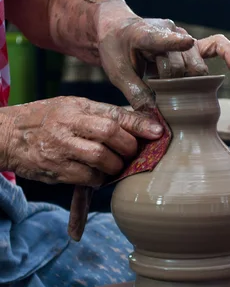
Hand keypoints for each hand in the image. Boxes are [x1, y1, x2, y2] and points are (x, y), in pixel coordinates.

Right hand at [2, 96, 161, 185]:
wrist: (6, 135)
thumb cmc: (46, 119)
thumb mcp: (71, 107)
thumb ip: (100, 114)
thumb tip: (138, 122)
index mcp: (76, 107)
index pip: (113, 114)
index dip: (139, 124)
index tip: (158, 132)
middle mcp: (68, 125)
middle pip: (111, 135)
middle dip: (128, 147)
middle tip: (132, 153)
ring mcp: (61, 148)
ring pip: (102, 159)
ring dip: (116, 166)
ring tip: (115, 165)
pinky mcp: (57, 170)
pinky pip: (89, 178)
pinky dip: (99, 180)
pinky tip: (97, 176)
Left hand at [94, 3, 229, 109]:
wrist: (118, 28)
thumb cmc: (115, 48)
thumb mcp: (117, 72)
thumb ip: (134, 92)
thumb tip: (154, 116)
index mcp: (144, 33)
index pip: (160, 39)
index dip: (173, 43)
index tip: (186, 42)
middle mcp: (169, 31)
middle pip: (182, 65)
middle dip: (172, 81)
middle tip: (154, 80)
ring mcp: (183, 36)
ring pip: (197, 65)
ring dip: (187, 79)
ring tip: (167, 77)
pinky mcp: (193, 43)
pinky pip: (217, 45)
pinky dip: (229, 54)